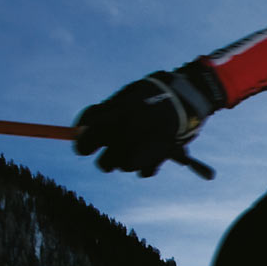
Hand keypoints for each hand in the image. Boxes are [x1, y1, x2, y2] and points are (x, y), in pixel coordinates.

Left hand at [73, 68, 212, 177]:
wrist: (185, 98)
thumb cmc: (150, 94)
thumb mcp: (123, 97)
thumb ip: (102, 114)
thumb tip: (81, 130)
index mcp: (114, 121)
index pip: (86, 143)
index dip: (82, 144)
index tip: (84, 144)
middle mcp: (128, 140)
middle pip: (105, 165)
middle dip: (106, 159)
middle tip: (111, 150)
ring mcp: (145, 153)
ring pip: (124, 167)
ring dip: (127, 158)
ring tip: (138, 142)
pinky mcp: (159, 161)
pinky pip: (143, 171)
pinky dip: (146, 163)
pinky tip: (151, 148)